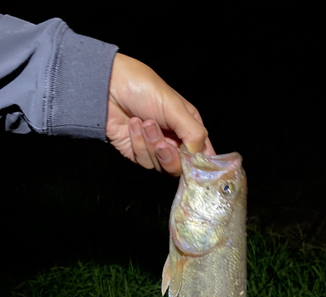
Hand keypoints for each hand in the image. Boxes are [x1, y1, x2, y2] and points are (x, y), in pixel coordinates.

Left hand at [106, 54, 214, 175]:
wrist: (108, 88)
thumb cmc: (143, 88)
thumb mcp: (175, 107)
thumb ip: (193, 133)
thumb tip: (198, 156)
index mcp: (189, 126)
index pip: (202, 153)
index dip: (200, 162)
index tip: (193, 163)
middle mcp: (175, 139)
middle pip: (181, 166)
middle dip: (170, 155)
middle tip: (162, 143)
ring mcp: (156, 148)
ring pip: (162, 166)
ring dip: (151, 145)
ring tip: (144, 123)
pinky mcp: (138, 153)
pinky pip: (144, 161)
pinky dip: (138, 143)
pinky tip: (133, 125)